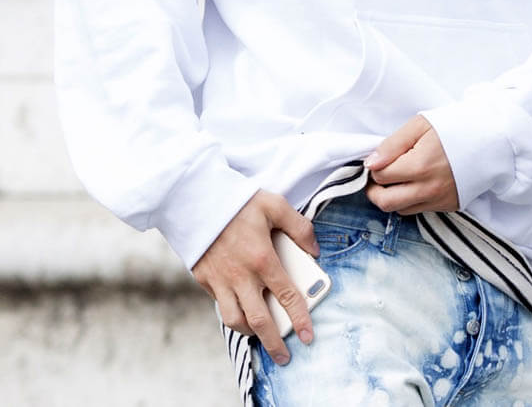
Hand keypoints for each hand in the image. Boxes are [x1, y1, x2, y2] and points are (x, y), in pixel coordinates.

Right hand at [191, 190, 319, 364]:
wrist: (194, 197)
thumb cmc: (237, 200)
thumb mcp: (274, 204)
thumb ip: (299, 227)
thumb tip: (314, 250)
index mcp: (262, 258)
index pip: (287, 296)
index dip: (300, 318)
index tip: (309, 335)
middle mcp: (241, 276)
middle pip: (260, 320)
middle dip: (274, 343)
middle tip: (284, 357)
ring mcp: (220, 280)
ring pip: (235, 320)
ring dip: (250, 332)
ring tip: (260, 334)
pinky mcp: (204, 279)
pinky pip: (219, 304)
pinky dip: (231, 312)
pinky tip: (240, 310)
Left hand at [365, 114, 458, 213]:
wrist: (490, 139)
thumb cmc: (454, 127)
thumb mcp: (420, 125)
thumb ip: (392, 145)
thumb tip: (370, 163)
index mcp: (419, 166)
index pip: (380, 176)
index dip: (375, 166)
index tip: (380, 158)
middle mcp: (428, 189)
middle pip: (385, 202)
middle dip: (375, 190)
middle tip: (378, 176)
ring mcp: (439, 200)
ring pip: (400, 210)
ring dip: (393, 196)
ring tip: (399, 177)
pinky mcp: (448, 206)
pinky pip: (419, 210)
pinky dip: (411, 200)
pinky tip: (417, 182)